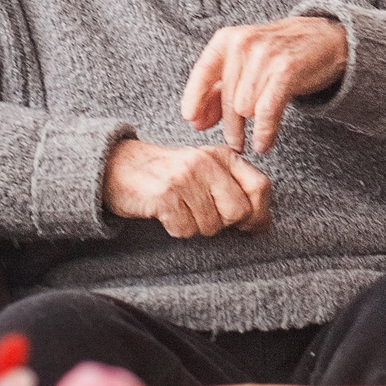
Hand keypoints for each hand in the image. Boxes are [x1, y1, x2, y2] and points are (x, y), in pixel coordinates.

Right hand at [102, 138, 273, 237]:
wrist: (120, 166)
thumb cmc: (169, 174)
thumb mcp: (207, 173)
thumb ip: (237, 192)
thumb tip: (265, 226)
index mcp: (222, 155)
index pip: (260, 188)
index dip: (259, 214)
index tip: (247, 225)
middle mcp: (206, 162)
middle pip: (239, 211)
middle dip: (225, 223)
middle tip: (204, 215)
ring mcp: (185, 177)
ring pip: (212, 225)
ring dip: (197, 227)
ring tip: (182, 210)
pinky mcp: (164, 195)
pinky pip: (186, 230)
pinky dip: (177, 229)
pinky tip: (167, 214)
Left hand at [181, 15, 349, 154]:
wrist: (324, 38)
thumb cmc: (280, 52)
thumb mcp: (245, 62)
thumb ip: (219, 89)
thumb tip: (197, 120)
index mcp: (227, 39)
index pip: (202, 72)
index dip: (194, 99)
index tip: (191, 119)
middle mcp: (243, 44)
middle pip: (227, 98)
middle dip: (230, 124)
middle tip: (235, 141)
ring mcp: (265, 56)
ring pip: (245, 107)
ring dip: (250, 126)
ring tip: (255, 134)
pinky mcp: (286, 71)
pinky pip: (266, 112)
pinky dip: (264, 132)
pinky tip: (263, 144)